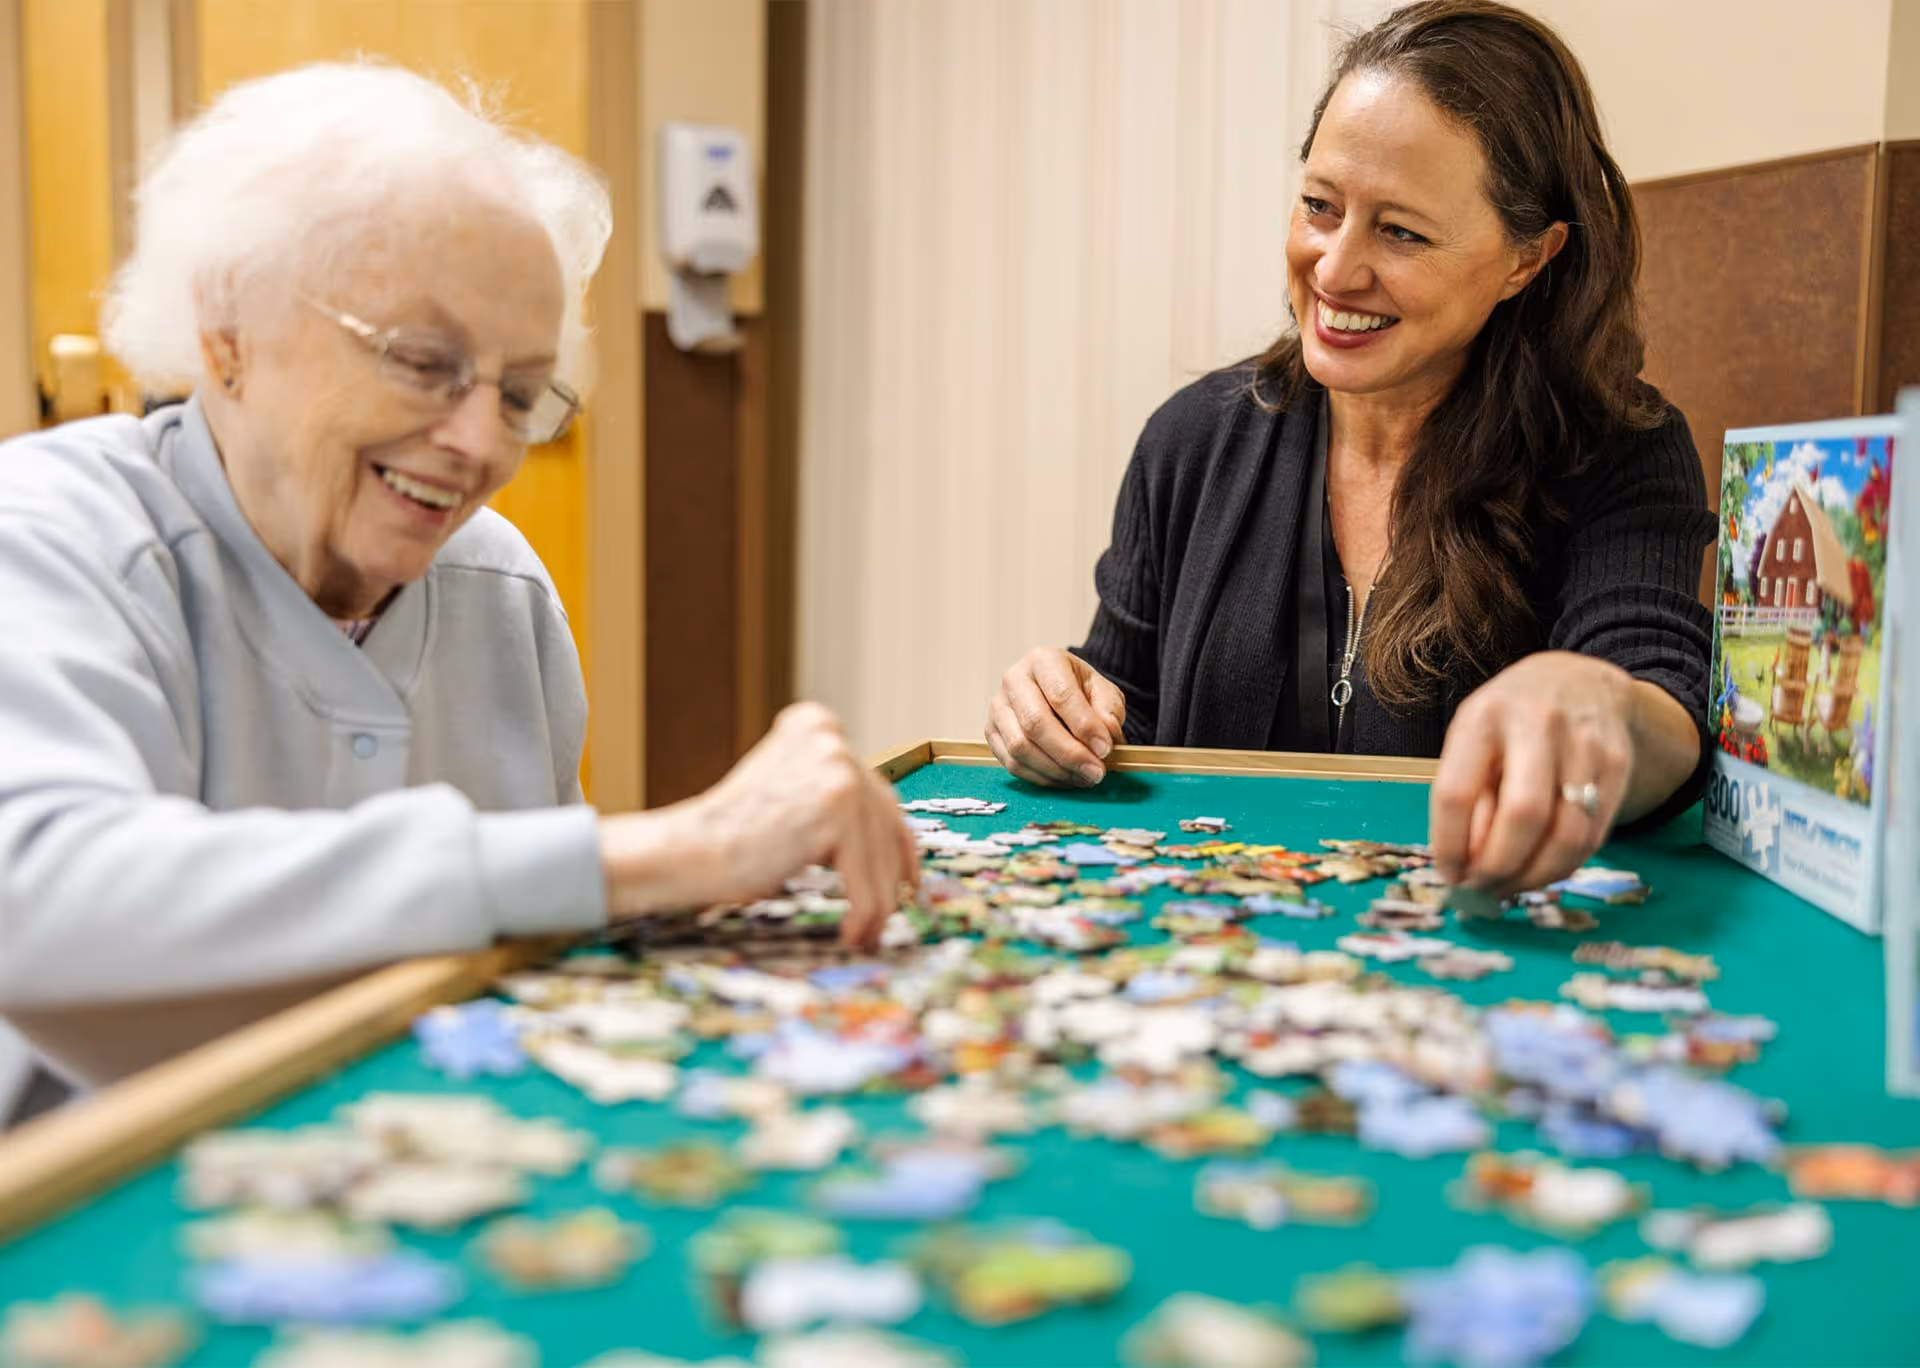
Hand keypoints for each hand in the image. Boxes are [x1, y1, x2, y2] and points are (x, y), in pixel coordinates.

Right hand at [600, 702, 915, 949]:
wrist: (686, 851)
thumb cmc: (731, 836)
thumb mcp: (788, 796)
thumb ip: (831, 798)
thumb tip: (892, 840)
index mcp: (816, 725)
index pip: (874, 792)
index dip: (895, 841)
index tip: (908, 874)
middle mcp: (830, 738)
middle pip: (883, 820)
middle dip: (892, 874)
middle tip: (894, 909)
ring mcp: (835, 768)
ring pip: (879, 854)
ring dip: (878, 902)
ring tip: (867, 932)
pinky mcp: (835, 808)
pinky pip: (866, 877)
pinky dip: (866, 912)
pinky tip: (855, 933)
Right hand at [985, 648, 1126, 786]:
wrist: (1056, 690)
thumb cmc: (1079, 689)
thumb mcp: (1103, 690)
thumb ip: (1108, 711)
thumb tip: (1105, 737)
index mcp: (1044, 660)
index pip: (1061, 695)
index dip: (1084, 726)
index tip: (1105, 749)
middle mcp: (1014, 680)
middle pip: (1035, 724)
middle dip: (1069, 754)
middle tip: (1096, 772)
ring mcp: (998, 707)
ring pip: (1020, 747)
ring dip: (1055, 770)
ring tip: (1083, 777)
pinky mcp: (991, 732)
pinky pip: (1012, 763)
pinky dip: (1041, 777)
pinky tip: (1065, 778)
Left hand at [1428, 652, 1633, 895]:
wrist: (1579, 680)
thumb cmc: (1510, 720)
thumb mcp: (1473, 743)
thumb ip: (1468, 799)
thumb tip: (1466, 866)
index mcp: (1483, 718)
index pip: (1457, 792)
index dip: (1450, 844)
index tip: (1448, 874)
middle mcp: (1537, 724)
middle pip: (1523, 815)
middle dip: (1499, 867)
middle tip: (1483, 889)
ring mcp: (1585, 743)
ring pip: (1567, 834)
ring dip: (1535, 877)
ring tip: (1511, 887)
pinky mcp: (1619, 764)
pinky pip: (1594, 835)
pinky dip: (1564, 866)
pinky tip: (1542, 870)